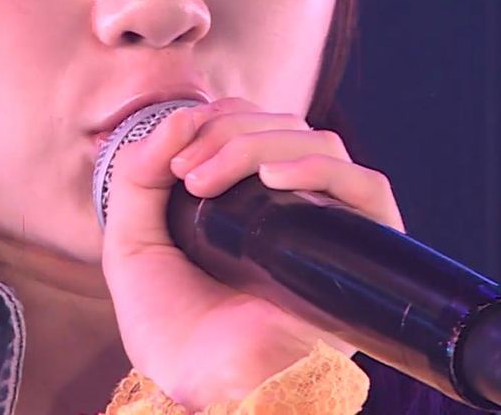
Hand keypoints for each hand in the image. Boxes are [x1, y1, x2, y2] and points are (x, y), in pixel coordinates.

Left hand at [99, 97, 404, 410]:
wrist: (199, 385)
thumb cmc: (169, 329)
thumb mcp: (131, 240)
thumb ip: (139, 174)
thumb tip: (184, 115)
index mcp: (247, 202)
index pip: (257, 124)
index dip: (220, 116)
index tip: (176, 151)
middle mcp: (295, 211)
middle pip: (287, 128)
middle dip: (228, 131)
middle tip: (186, 170)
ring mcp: (329, 232)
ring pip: (322, 146)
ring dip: (258, 143)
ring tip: (207, 179)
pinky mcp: (361, 259)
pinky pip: (368, 190)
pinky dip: (320, 168)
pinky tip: (274, 178)